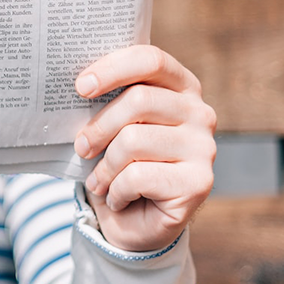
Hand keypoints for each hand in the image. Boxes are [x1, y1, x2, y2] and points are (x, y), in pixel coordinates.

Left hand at [73, 45, 215, 252]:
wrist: (135, 223)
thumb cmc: (120, 164)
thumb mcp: (111, 127)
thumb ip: (106, 101)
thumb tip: (78, 84)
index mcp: (181, 87)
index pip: (151, 60)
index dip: (113, 69)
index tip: (81, 87)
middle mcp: (200, 113)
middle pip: (139, 100)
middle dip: (99, 126)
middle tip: (81, 147)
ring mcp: (204, 148)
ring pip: (134, 140)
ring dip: (105, 167)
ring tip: (99, 180)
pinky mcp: (199, 182)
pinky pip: (138, 176)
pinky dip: (116, 190)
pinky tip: (118, 198)